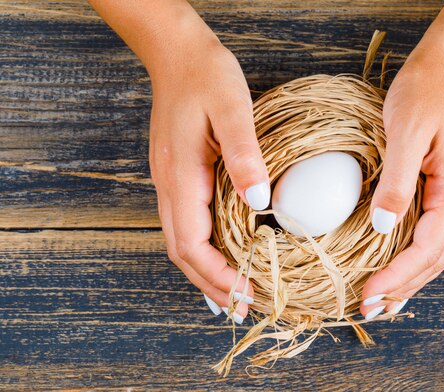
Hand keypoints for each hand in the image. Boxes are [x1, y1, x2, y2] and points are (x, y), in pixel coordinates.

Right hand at [148, 29, 270, 323]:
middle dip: (212, 285)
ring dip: (208, 273)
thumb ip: (245, 157)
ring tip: (236, 294)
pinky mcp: (179, 175)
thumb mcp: (232, 109)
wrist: (177, 53)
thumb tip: (261, 204)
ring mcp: (171, 182)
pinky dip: (206, 251)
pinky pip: (188, 225)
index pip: (192, 244)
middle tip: (246, 308)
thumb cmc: (206, 76)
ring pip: (183, 242)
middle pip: (183, 253)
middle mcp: (169, 186)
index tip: (248, 295)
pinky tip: (224, 257)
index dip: (218, 276)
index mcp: (180, 176)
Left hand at [360, 51, 443, 318]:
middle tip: (371, 310)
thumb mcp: (405, 132)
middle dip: (405, 287)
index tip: (368, 296)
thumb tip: (384, 229)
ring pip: (441, 250)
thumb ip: (396, 183)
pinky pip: (438, 232)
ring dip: (413, 278)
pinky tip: (402, 266)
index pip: (428, 247)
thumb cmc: (426, 91)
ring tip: (385, 301)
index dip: (397, 276)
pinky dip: (419, 256)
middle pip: (438, 257)